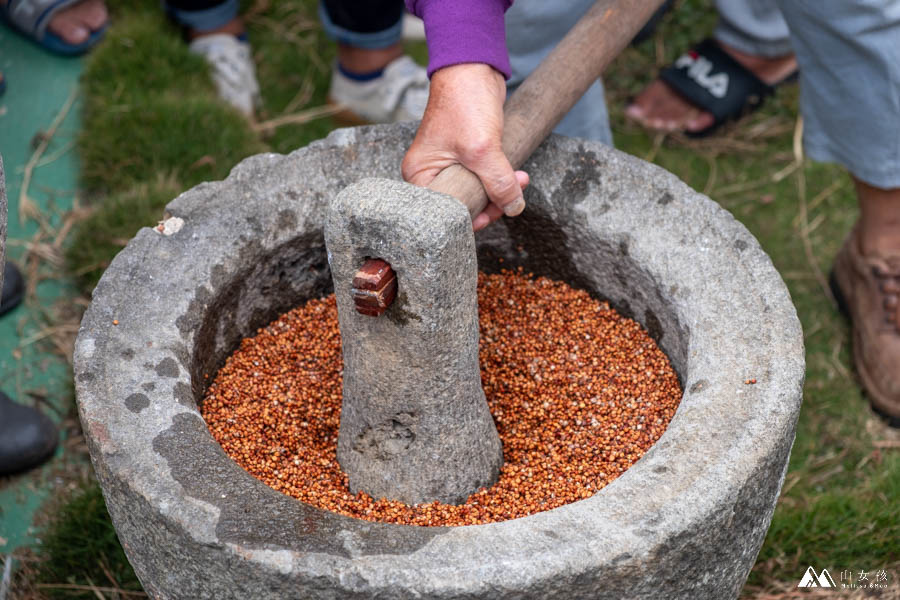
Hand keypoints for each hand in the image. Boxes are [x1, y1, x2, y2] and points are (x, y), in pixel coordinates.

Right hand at [401, 63, 528, 230]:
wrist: (474, 68)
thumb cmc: (464, 103)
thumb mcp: (482, 150)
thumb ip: (498, 183)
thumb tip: (513, 207)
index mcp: (420, 176)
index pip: (443, 214)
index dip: (470, 219)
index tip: (494, 213)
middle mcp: (431, 174)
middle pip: (462, 206)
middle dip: (491, 203)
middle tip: (512, 196)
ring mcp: (450, 166)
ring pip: (478, 193)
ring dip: (501, 191)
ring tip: (520, 179)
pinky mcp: (467, 159)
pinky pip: (485, 180)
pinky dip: (501, 179)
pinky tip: (517, 175)